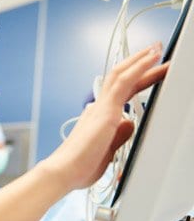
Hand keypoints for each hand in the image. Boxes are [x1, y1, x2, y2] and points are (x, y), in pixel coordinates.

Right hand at [44, 43, 168, 190]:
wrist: (64, 171)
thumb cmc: (80, 166)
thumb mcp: (108, 152)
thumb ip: (119, 136)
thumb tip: (129, 124)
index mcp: (98, 118)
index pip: (122, 93)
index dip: (138, 80)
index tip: (150, 73)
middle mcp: (98, 109)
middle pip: (121, 79)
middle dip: (140, 65)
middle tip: (156, 51)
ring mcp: (101, 108)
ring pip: (122, 74)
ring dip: (141, 60)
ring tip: (156, 48)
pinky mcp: (106, 111)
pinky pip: (124, 82)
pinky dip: (139, 67)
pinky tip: (152, 58)